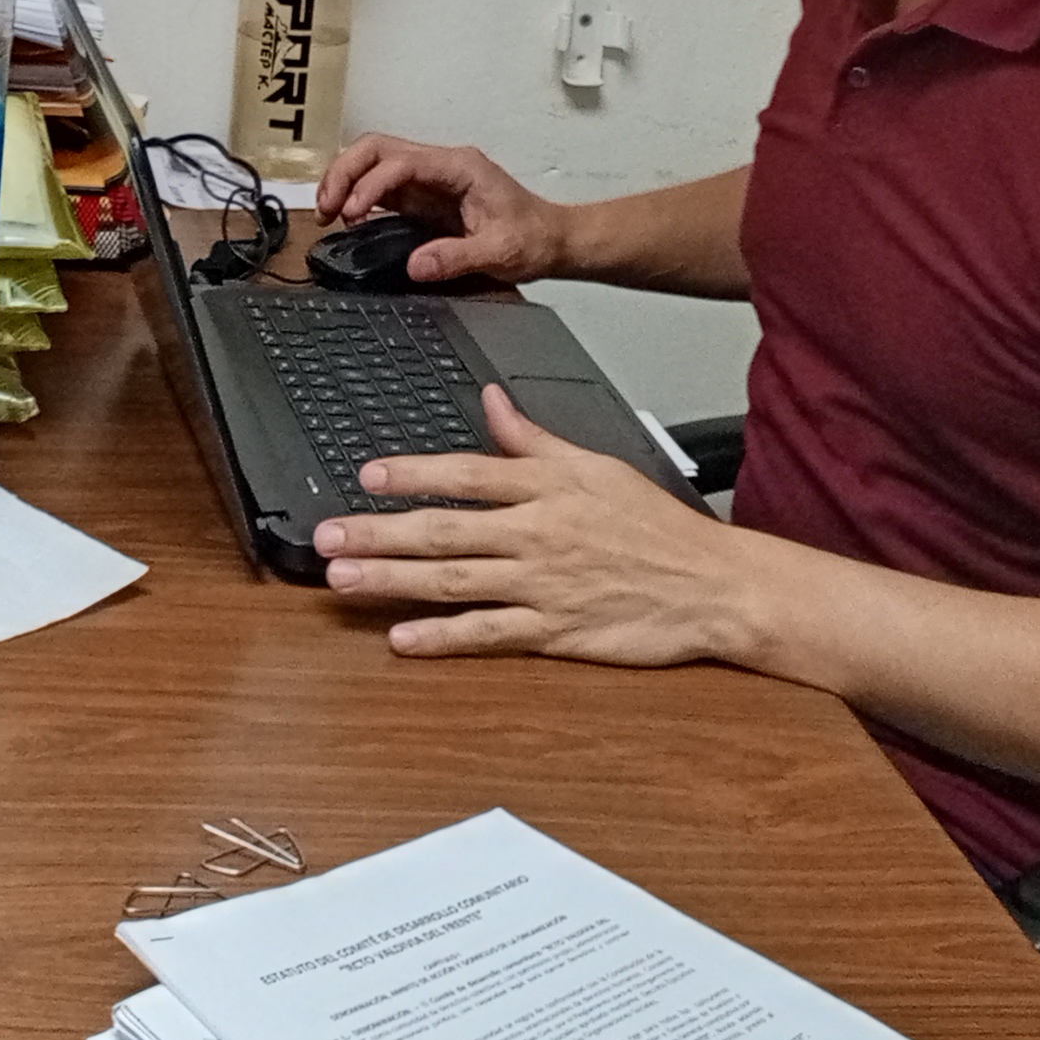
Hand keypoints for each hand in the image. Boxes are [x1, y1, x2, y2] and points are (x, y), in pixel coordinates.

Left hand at [313, 387, 749, 663]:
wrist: (712, 584)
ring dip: (393, 580)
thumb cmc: (656, 527)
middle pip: (446, 530)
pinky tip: (402, 639)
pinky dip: (444, 638)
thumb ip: (535, 438)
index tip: (367, 475)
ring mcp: (543, 585)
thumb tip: (493, 400)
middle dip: (379, 532)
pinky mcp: (555, 631)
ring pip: (455, 582)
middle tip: (327, 534)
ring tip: (343, 578)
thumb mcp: (597, 466)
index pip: (467, 474)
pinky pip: (489, 634)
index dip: (413, 474)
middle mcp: (538, 534)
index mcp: (548, 487)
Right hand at [314, 136, 576, 287]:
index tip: (354, 214)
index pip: (400, 161)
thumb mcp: (500, 252)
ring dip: (345, 179)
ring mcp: (429, 178)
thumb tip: (415, 265)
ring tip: (326, 211)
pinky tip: (344, 216)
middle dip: (345, 172)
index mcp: (459, 167)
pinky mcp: (423, 196)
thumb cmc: (533, 238)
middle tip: (325, 207)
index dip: (371, 184)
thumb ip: (457, 257)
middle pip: (377, 147)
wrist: (552, 239)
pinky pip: (380, 185)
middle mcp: (440, 164)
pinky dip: (356, 195)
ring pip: (373, 160)